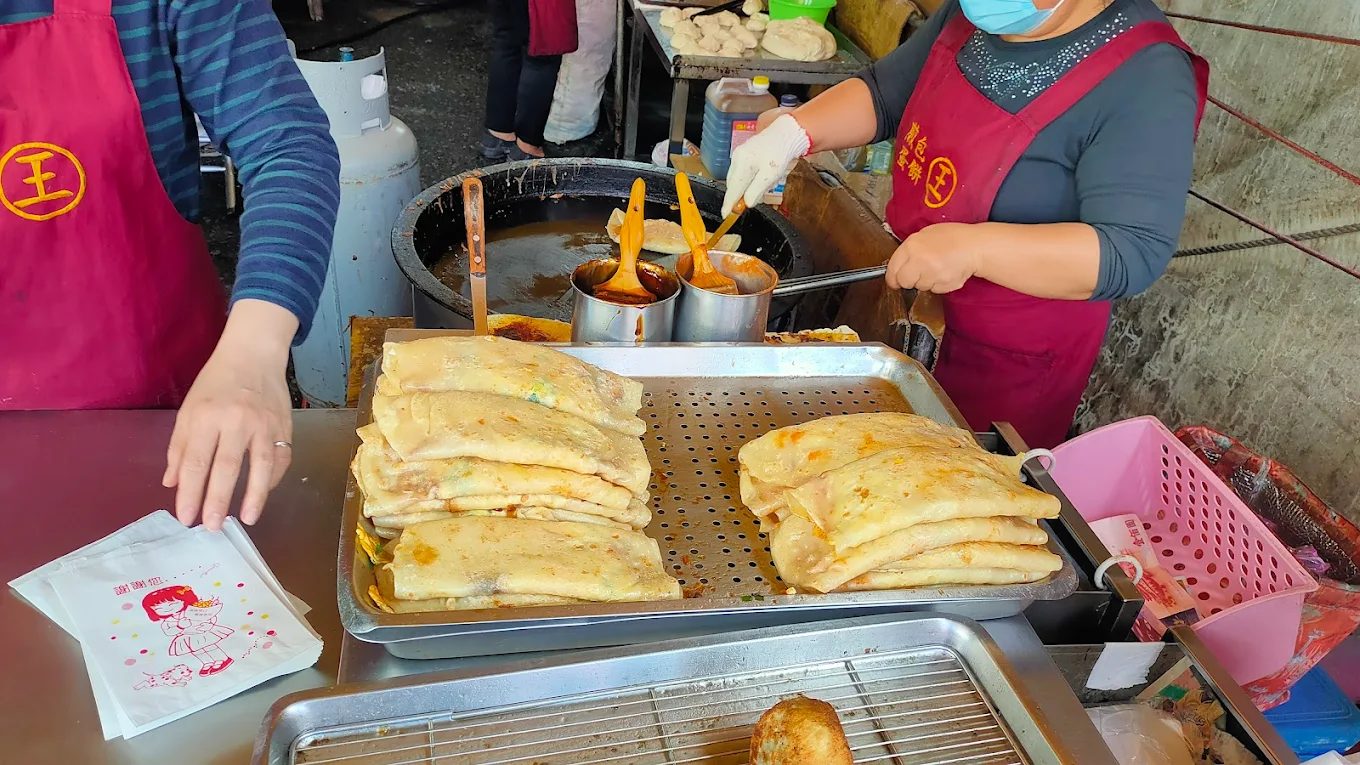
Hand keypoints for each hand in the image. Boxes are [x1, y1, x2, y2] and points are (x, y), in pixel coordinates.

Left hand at [163, 300, 297, 529]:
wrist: (254, 354)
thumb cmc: (216, 383)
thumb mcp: (189, 409)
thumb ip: (180, 447)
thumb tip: (172, 484)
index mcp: (206, 416)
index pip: (196, 462)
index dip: (190, 493)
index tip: (186, 518)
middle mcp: (236, 421)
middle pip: (227, 467)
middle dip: (218, 500)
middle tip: (212, 527)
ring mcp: (264, 424)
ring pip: (261, 466)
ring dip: (255, 496)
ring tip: (247, 519)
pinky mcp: (284, 426)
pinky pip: (281, 459)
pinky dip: (273, 479)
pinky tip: (262, 493)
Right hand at [721, 114, 811, 216]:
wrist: (787, 132)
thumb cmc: (781, 152)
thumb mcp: (770, 176)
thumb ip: (756, 190)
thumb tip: (746, 203)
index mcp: (742, 163)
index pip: (733, 189)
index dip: (729, 204)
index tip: (726, 215)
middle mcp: (737, 158)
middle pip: (733, 185)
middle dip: (740, 196)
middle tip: (750, 203)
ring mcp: (740, 154)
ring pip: (738, 178)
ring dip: (745, 188)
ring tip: (763, 185)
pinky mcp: (744, 153)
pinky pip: (742, 171)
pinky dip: (749, 179)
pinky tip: (761, 177)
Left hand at [885, 222, 981, 293]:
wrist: (975, 246)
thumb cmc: (952, 237)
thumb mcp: (925, 234)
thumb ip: (910, 249)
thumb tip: (899, 264)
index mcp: (912, 246)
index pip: (892, 270)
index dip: (893, 277)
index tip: (895, 279)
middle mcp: (919, 261)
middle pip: (904, 282)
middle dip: (909, 280)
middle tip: (920, 272)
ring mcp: (931, 274)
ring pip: (920, 287)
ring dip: (926, 281)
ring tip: (938, 267)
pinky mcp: (943, 285)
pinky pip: (934, 289)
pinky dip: (939, 284)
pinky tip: (946, 272)